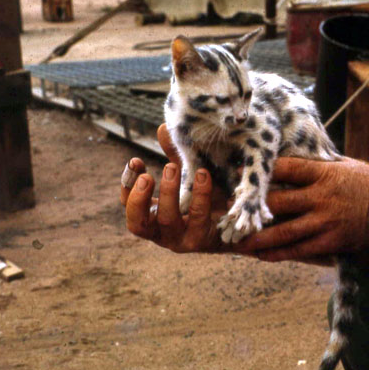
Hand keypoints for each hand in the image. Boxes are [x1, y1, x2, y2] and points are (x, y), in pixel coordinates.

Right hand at [120, 124, 229, 252]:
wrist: (240, 223)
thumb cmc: (209, 198)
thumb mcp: (190, 176)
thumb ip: (175, 156)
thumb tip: (163, 128)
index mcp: (154, 218)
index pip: (129, 206)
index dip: (128, 184)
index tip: (136, 161)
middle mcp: (162, 233)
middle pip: (138, 222)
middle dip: (142, 196)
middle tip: (151, 173)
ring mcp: (181, 240)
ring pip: (167, 221)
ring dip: (170, 192)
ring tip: (174, 167)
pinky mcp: (203, 241)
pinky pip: (199, 219)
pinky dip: (201, 197)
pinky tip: (204, 175)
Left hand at [234, 157, 368, 261]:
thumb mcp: (346, 165)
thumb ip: (319, 163)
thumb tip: (293, 153)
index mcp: (324, 174)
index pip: (287, 168)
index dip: (262, 169)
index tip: (239, 170)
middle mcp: (321, 197)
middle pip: (279, 200)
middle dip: (252, 205)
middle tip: (228, 208)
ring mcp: (325, 222)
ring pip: (284, 230)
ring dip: (258, 236)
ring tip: (236, 240)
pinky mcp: (329, 242)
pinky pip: (299, 249)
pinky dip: (278, 253)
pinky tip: (260, 255)